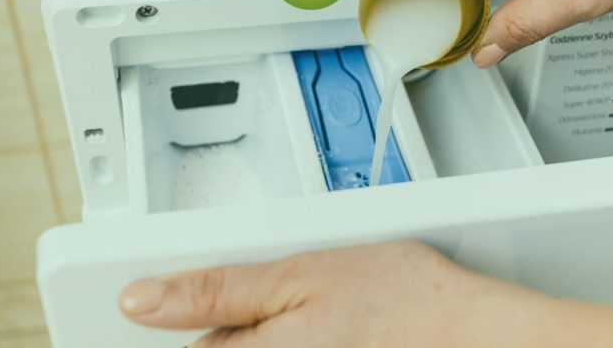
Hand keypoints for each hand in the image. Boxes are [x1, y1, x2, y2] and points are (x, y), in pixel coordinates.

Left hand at [119, 241, 538, 346]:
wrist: (470, 333)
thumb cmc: (402, 300)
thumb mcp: (301, 273)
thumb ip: (217, 290)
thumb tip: (141, 299)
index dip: (192, 320)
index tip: (208, 309)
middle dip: (240, 331)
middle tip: (289, 309)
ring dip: (272, 335)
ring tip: (323, 318)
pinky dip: (298, 340)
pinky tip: (332, 331)